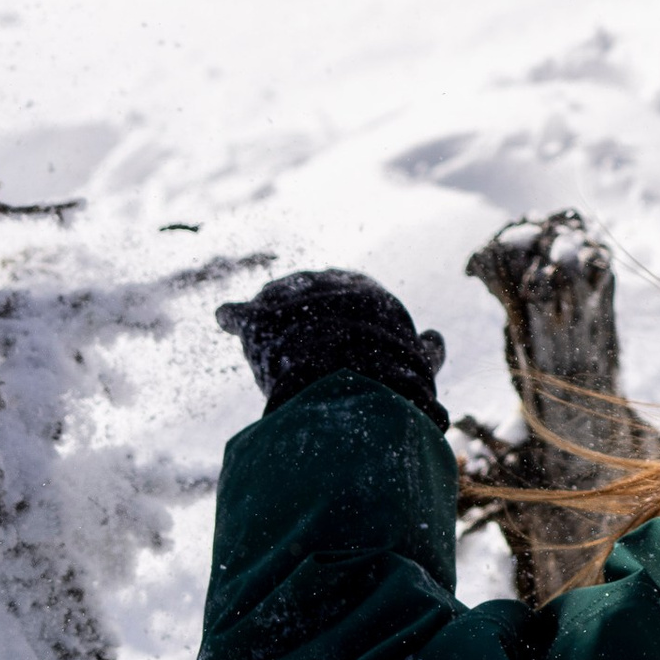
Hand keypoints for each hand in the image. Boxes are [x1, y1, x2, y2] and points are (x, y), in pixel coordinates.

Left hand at [217, 270, 447, 424]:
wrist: (351, 375)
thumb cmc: (391, 373)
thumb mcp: (420, 364)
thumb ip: (427, 352)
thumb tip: (435, 338)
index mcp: (365, 290)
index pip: (353, 298)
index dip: (346, 320)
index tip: (341, 339)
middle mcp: (326, 284)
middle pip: (312, 298)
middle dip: (306, 315)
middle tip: (299, 342)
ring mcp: (291, 297)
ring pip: (279, 304)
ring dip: (273, 320)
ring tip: (267, 338)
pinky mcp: (258, 318)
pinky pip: (242, 314)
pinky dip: (233, 316)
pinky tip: (224, 316)